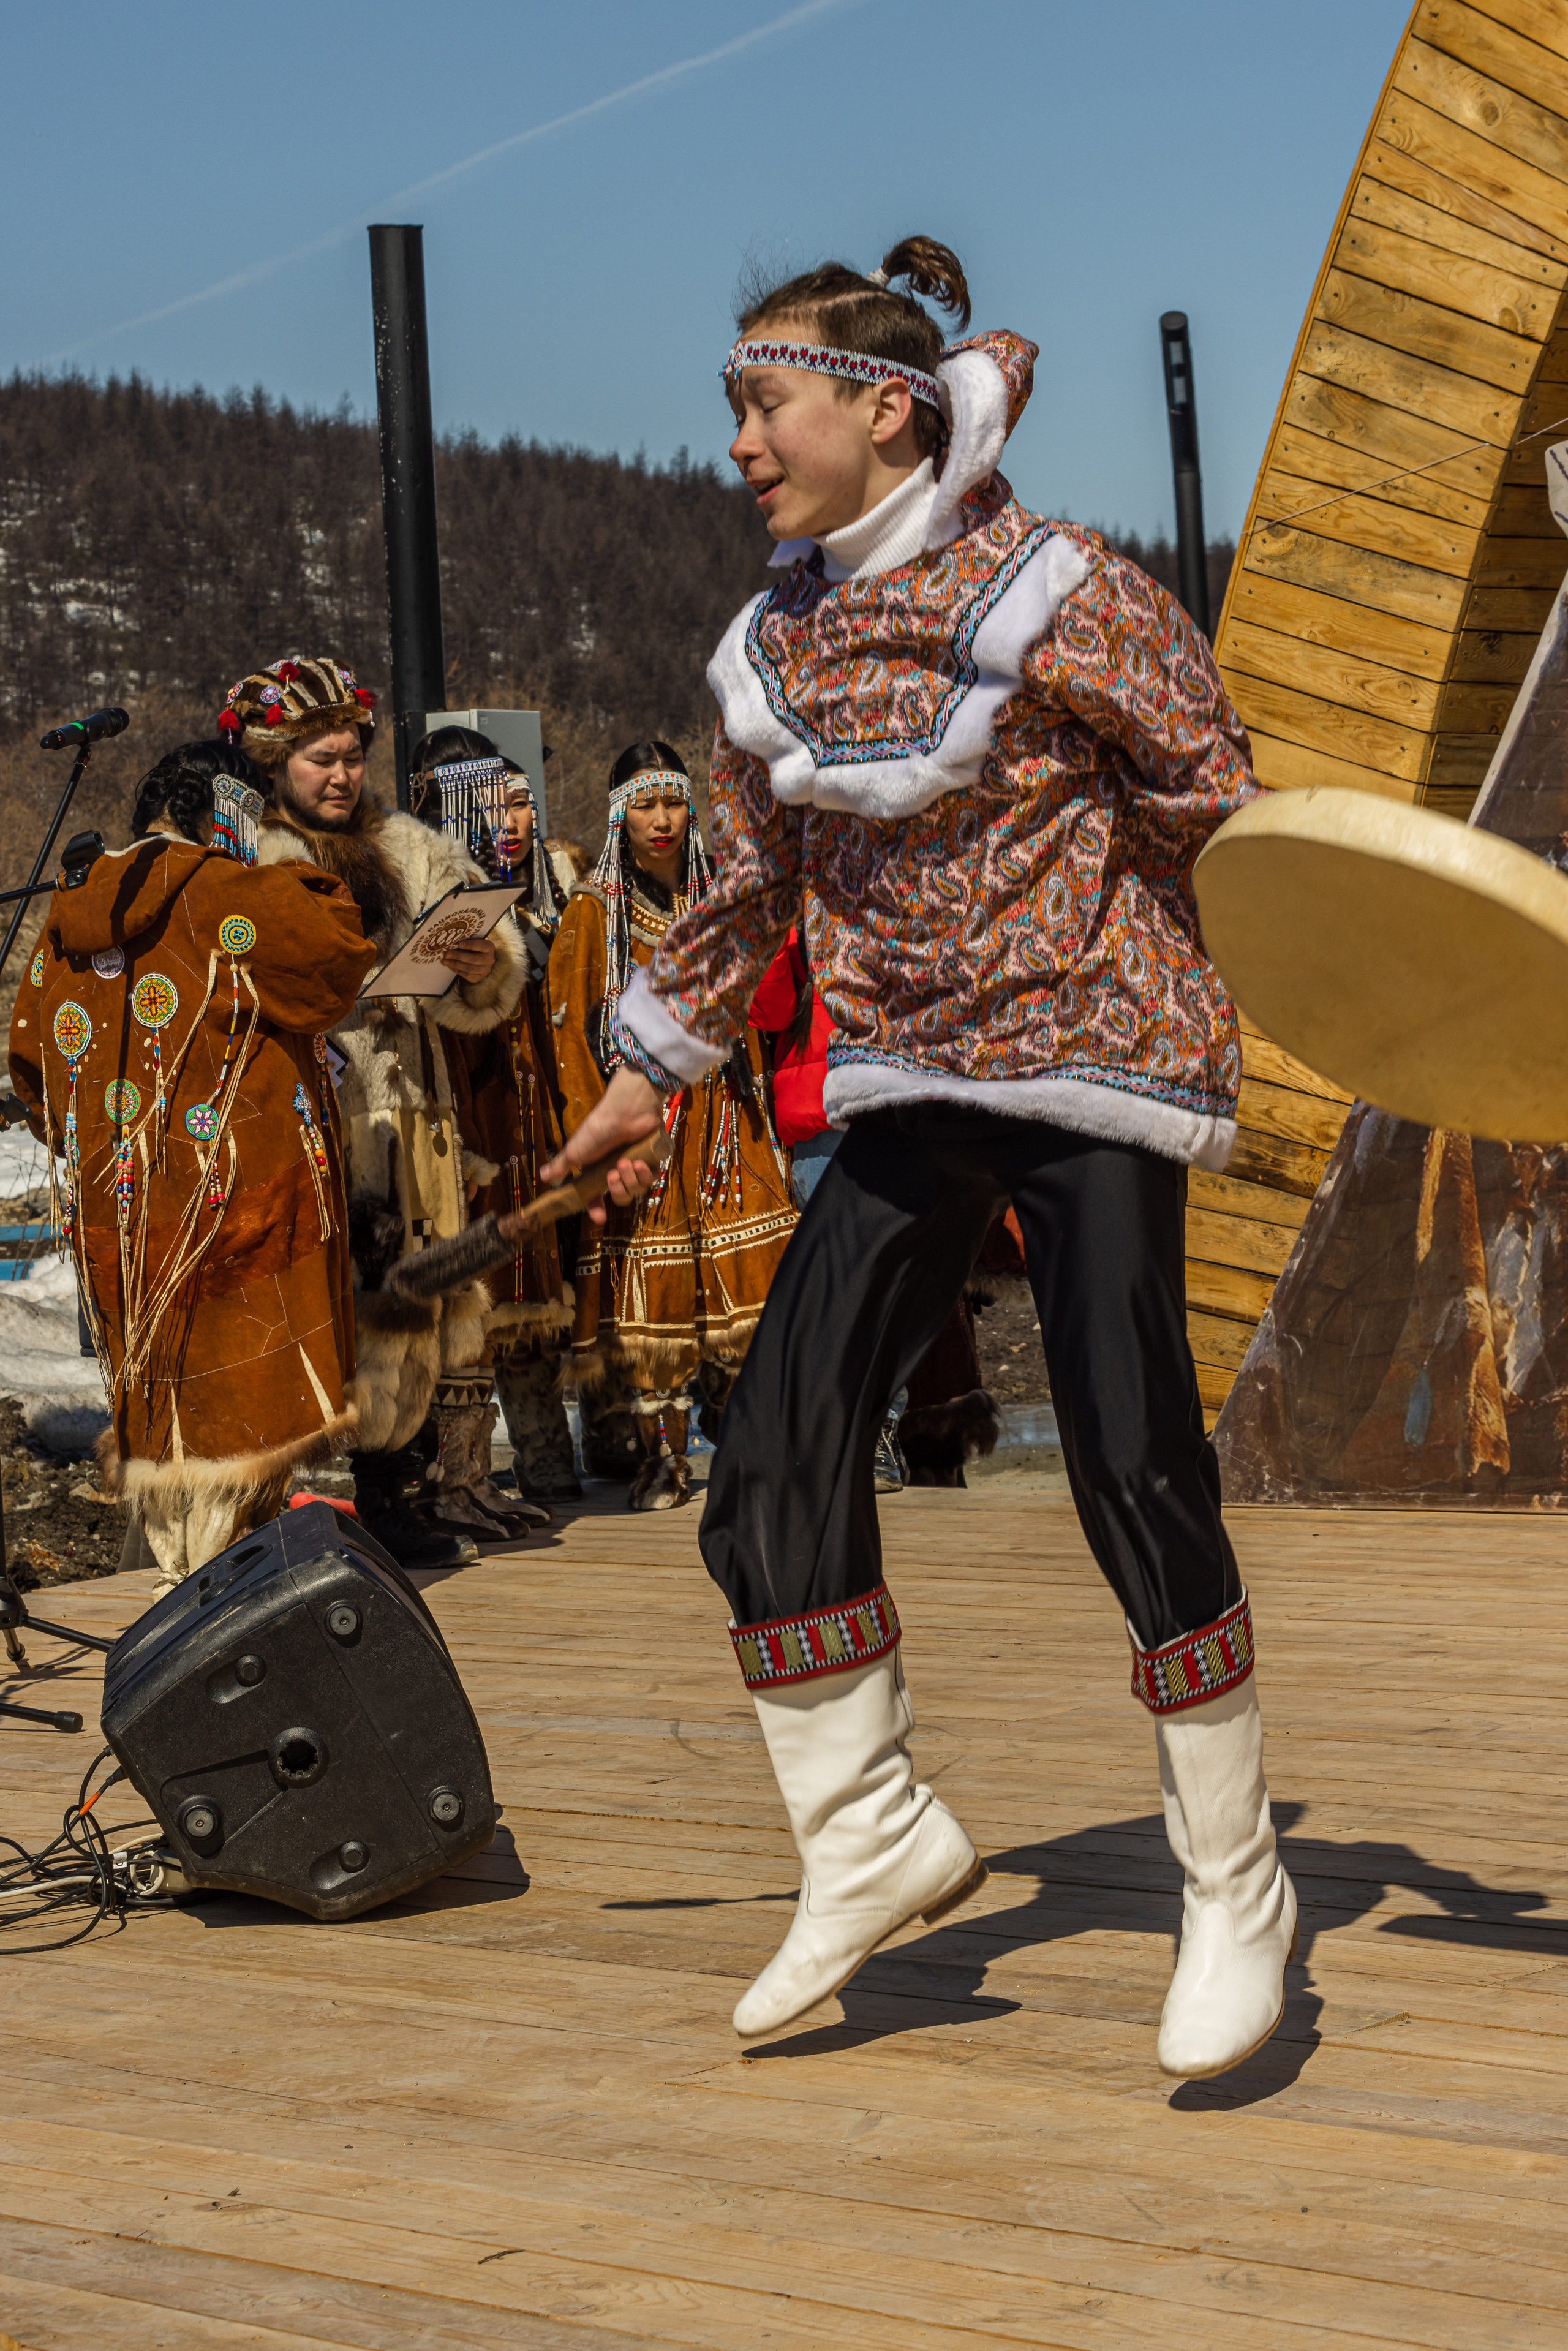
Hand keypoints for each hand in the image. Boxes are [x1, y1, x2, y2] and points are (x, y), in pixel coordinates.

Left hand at [442, 938, 496, 981]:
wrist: (479, 958)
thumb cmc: (474, 946)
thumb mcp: (473, 941)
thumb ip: (466, 941)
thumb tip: (451, 942)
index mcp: (489, 947)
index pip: (481, 945)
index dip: (470, 945)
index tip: (459, 943)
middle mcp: (490, 959)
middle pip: (473, 959)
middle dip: (458, 956)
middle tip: (446, 954)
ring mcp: (485, 970)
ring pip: (469, 968)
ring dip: (455, 964)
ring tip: (444, 961)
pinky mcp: (479, 977)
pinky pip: (467, 975)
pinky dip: (457, 970)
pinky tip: (449, 965)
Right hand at [541, 1066, 666, 1224]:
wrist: (625, 1111)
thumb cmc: (598, 1129)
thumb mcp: (575, 1150)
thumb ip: (561, 1166)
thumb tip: (543, 1177)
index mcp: (597, 1169)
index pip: (597, 1196)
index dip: (597, 1208)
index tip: (599, 1218)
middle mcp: (616, 1169)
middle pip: (620, 1197)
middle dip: (617, 1191)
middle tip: (611, 1175)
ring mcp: (635, 1165)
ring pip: (637, 1190)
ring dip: (630, 1179)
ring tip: (625, 1162)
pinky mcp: (653, 1159)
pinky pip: (652, 1179)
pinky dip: (645, 1174)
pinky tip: (639, 1162)